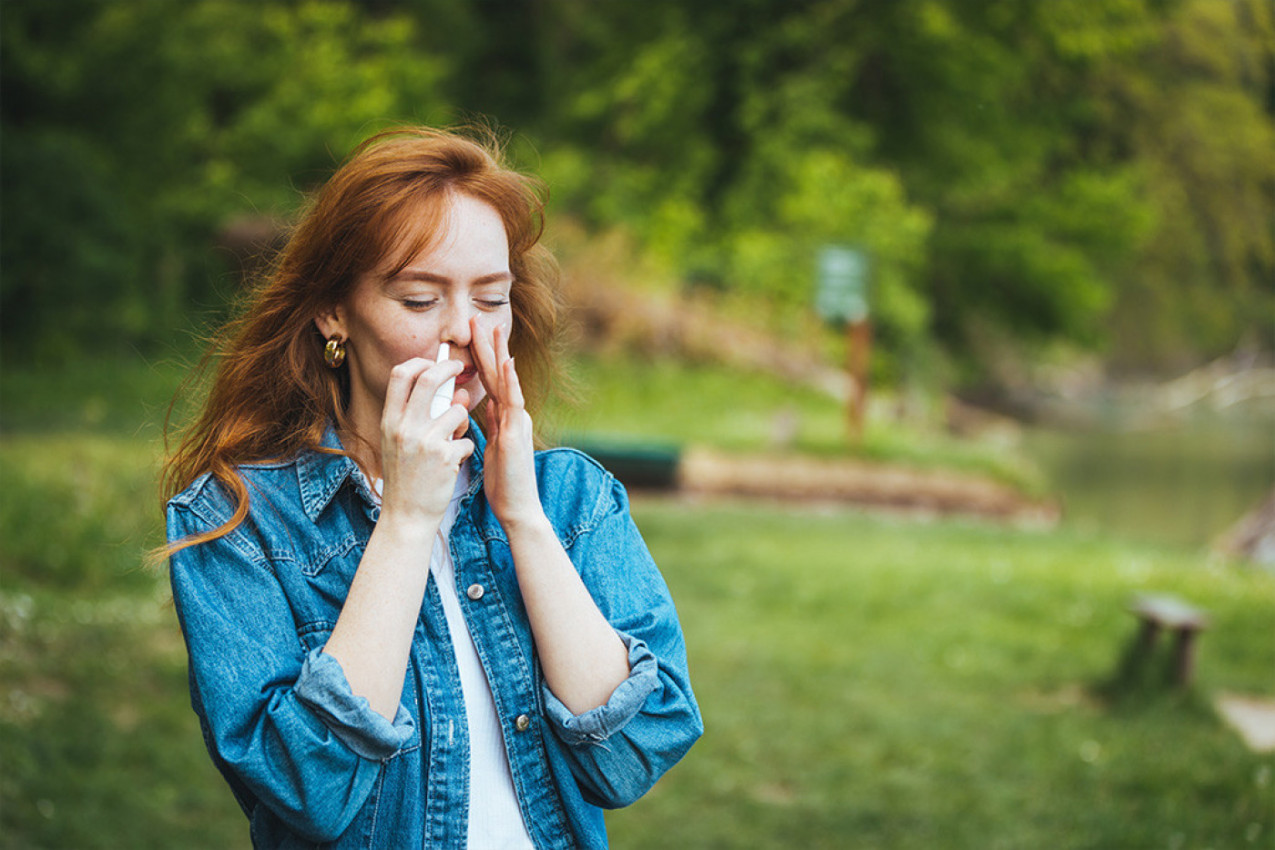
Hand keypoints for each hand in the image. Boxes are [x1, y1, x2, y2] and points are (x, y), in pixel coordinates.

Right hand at [377, 355, 473, 526]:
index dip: (420, 362)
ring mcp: (424, 441)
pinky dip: (465, 449)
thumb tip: (457, 393)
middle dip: (448, 367)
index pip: (400, 374)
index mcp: (389, 421)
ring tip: (455, 438)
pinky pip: (467, 440)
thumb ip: (424, 417)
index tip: (434, 362)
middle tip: (459, 368)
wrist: (407, 516)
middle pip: (429, 379)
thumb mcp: (402, 443)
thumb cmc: (406, 478)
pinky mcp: (445, 457)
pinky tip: (453, 464)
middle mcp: (403, 427)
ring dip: (463, 421)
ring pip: (457, 410)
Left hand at [471, 318, 544, 529]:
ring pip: (506, 380)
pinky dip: (510, 380)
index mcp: (504, 416)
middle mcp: (513, 414)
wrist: (517, 507)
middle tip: (477, 317)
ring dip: (499, 352)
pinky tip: (507, 362)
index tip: (469, 332)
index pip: (488, 379)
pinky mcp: (517, 433)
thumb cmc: (503, 481)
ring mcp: (517, 421)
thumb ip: (488, 424)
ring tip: (493, 328)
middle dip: (487, 344)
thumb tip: (480, 406)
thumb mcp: (490, 446)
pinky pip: (514, 402)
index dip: (479, 355)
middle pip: (497, 373)